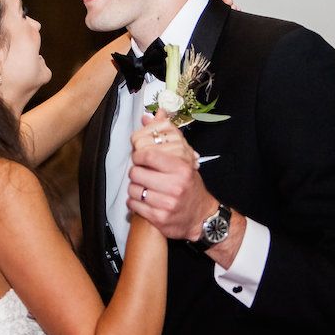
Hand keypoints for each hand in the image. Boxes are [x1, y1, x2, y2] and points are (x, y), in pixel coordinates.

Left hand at [128, 111, 210, 238]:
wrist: (200, 216)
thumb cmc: (189, 184)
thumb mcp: (183, 159)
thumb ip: (165, 137)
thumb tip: (148, 116)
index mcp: (181, 168)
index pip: (147, 155)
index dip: (139, 155)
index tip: (141, 158)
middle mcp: (175, 186)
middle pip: (136, 173)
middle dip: (136, 172)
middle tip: (143, 174)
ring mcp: (167, 204)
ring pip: (133, 190)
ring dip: (134, 188)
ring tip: (144, 187)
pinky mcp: (159, 218)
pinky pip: (134, 205)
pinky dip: (134, 202)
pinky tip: (143, 200)